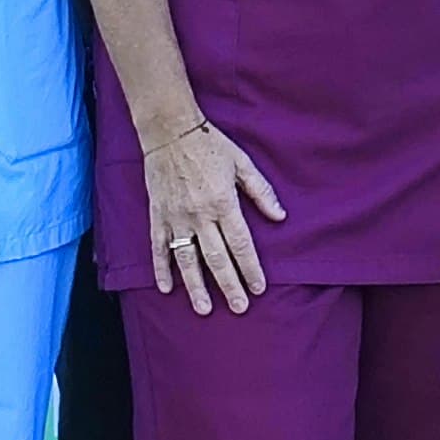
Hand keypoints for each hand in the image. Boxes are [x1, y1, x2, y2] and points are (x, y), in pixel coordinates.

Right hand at [142, 113, 286, 316]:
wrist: (169, 130)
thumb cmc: (210, 144)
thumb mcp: (242, 163)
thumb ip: (261, 192)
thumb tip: (280, 217)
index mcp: (223, 203)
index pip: (240, 245)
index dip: (250, 269)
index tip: (259, 288)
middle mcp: (200, 215)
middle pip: (216, 259)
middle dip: (229, 286)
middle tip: (239, 308)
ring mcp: (176, 218)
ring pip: (187, 260)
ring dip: (196, 287)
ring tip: (205, 309)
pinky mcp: (158, 215)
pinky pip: (159, 248)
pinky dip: (161, 269)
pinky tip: (166, 289)